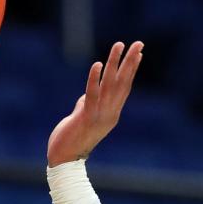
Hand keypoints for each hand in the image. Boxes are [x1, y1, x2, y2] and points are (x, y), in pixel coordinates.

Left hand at [47, 41, 143, 166]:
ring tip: (119, 46)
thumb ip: (86, 105)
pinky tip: (97, 64)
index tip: (138, 53)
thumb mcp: (83, 119)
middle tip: (138, 43)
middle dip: (130, 62)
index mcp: (111, 114)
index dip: (132, 70)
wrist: (64, 161)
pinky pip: (92, 95)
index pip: (124, 88)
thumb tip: (86, 95)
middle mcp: (109, 114)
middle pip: (122, 83)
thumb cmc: (71, 140)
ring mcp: (99, 116)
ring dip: (114, 64)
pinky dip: (94, 79)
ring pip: (109, 85)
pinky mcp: (86, 118)